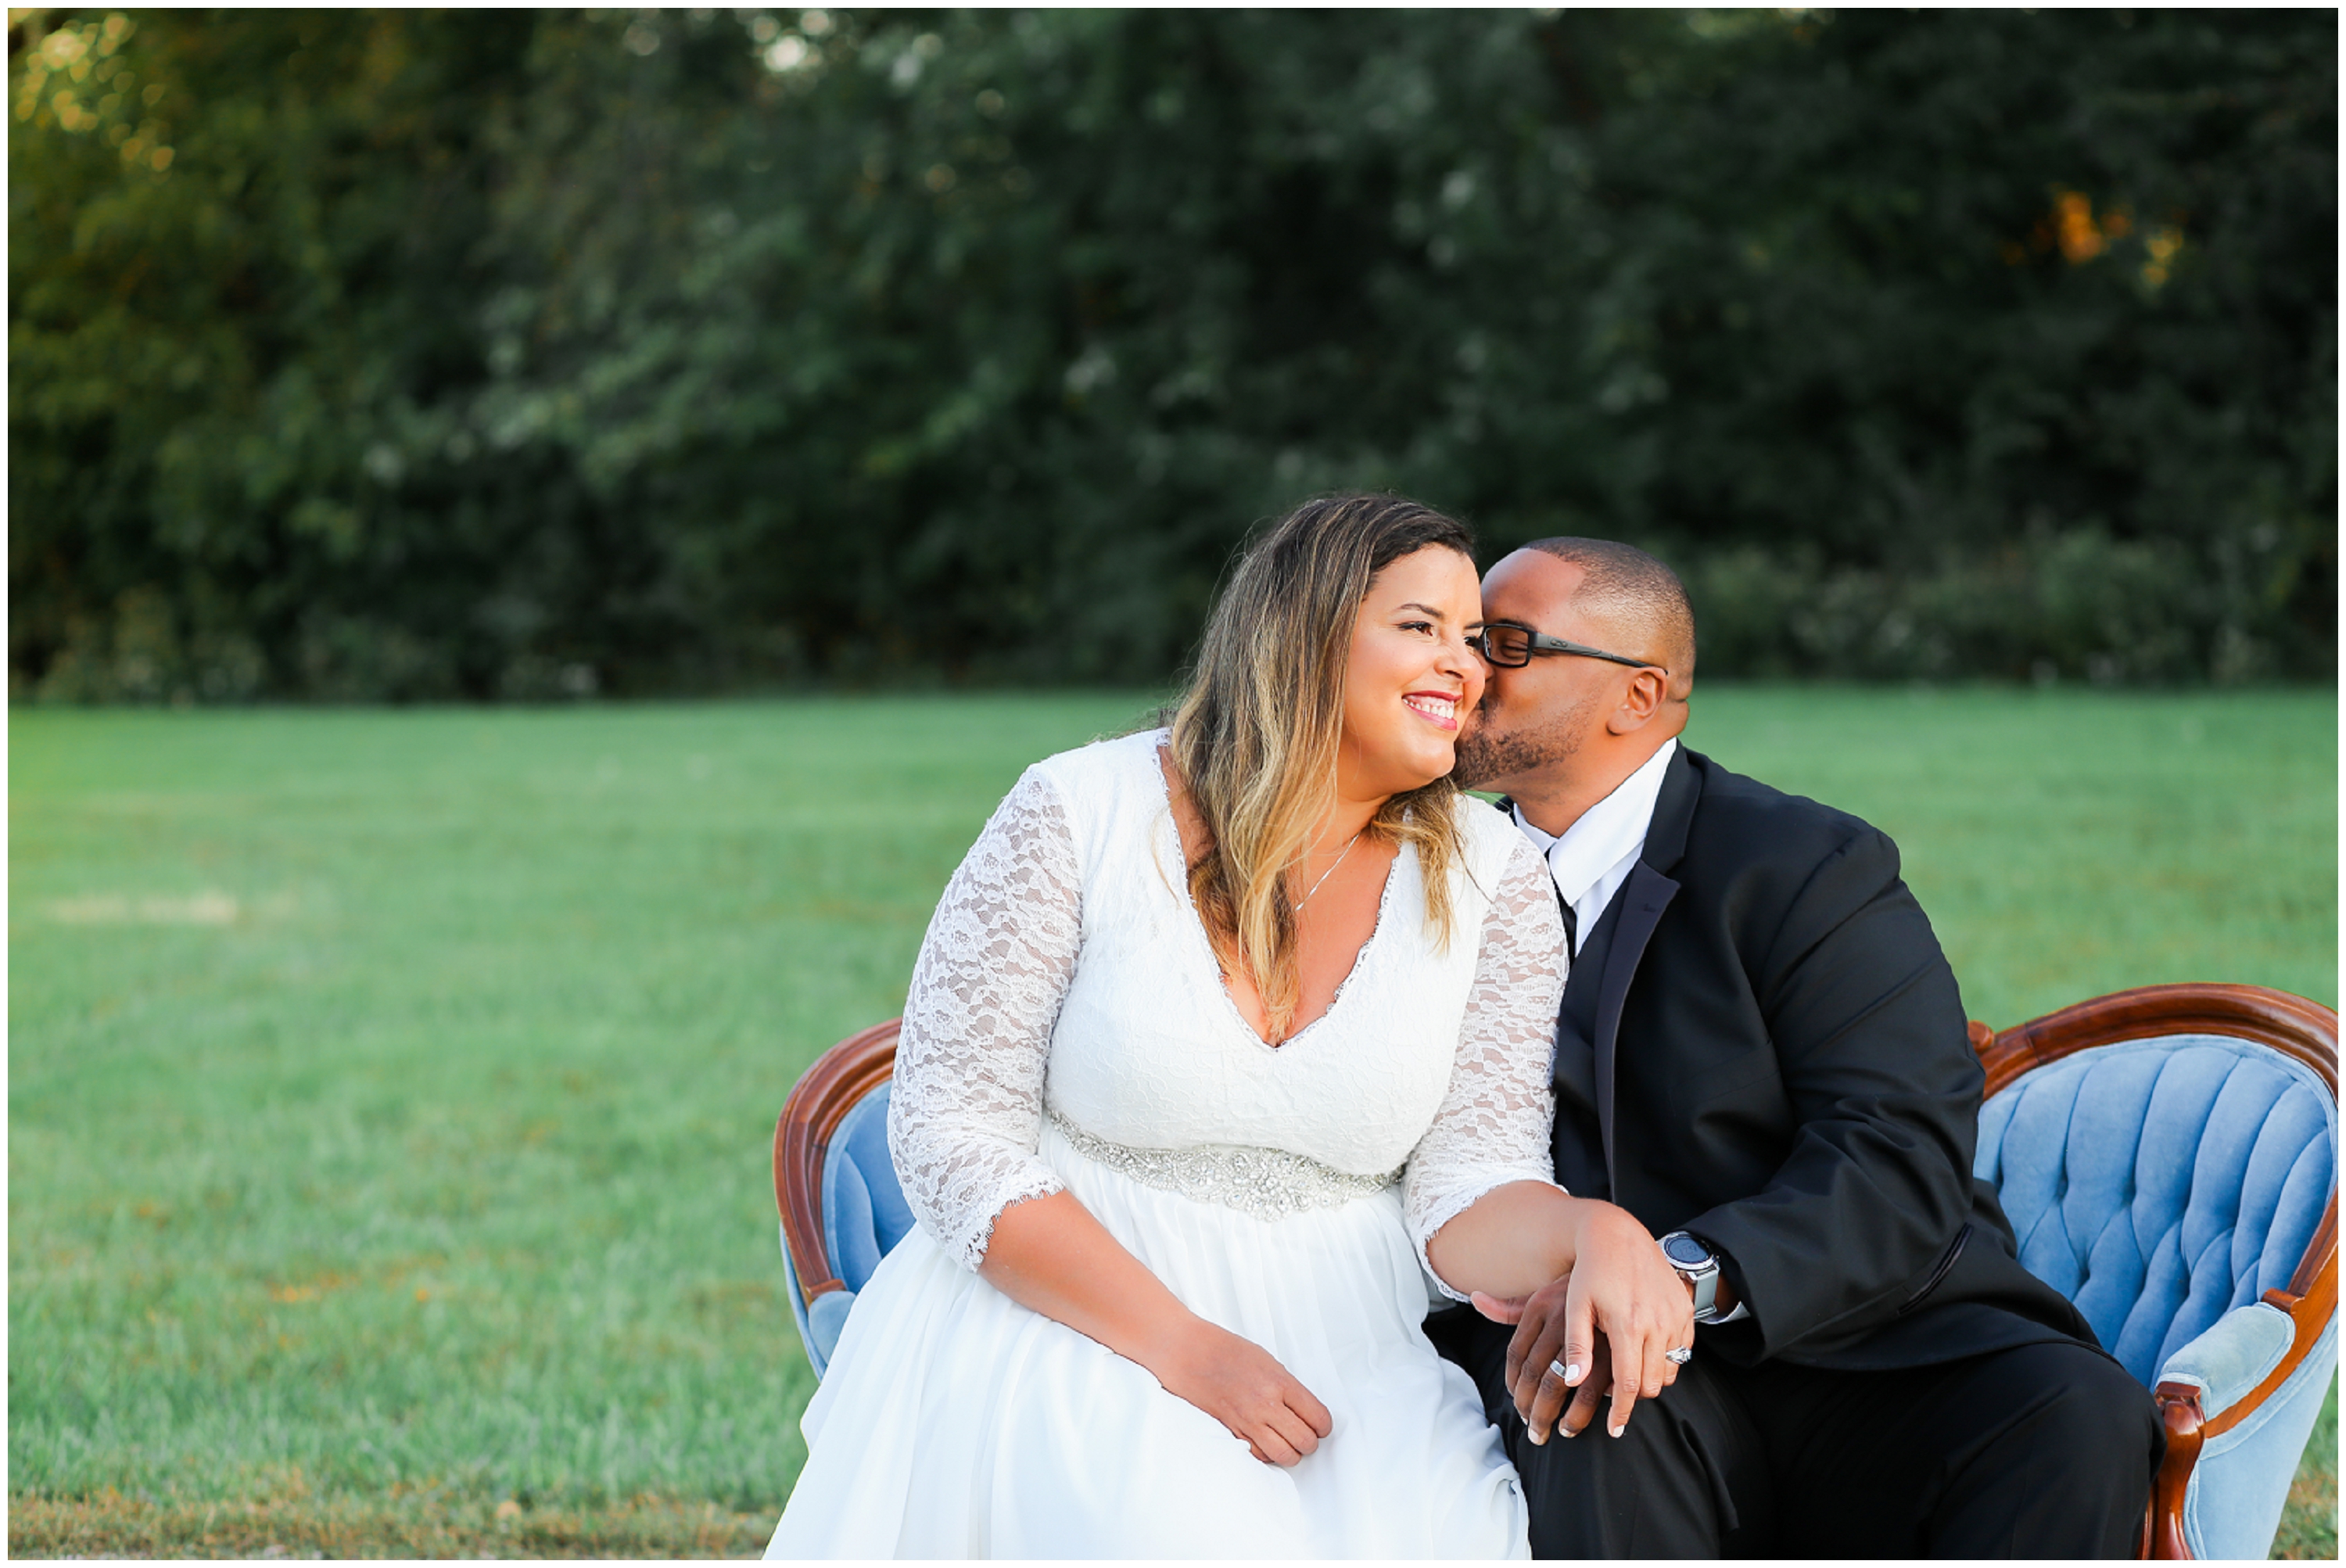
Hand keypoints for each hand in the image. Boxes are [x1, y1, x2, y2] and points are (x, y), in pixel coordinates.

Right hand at [1150, 1318, 1333, 1465]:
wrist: (1188, 1352)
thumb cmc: (1225, 1350)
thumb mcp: (1266, 1360)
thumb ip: (1287, 1386)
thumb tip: (1304, 1410)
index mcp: (1280, 1382)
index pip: (1318, 1417)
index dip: (1323, 1426)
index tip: (1319, 1425)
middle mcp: (1266, 1404)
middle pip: (1305, 1441)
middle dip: (1309, 1442)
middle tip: (1305, 1436)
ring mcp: (1247, 1420)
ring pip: (1284, 1455)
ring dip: (1290, 1453)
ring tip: (1287, 1443)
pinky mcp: (1231, 1431)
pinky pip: (1258, 1455)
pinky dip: (1266, 1454)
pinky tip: (1265, 1442)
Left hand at [1470, 1202, 1693, 1441]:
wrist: (1619, 1234)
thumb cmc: (1591, 1271)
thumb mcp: (1576, 1305)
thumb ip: (1577, 1345)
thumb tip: (1572, 1382)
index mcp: (1628, 1324)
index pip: (1631, 1384)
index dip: (1623, 1413)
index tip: (1615, 1430)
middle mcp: (1657, 1322)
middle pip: (1653, 1383)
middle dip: (1635, 1396)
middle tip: (1615, 1393)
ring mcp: (1675, 1315)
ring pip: (1670, 1370)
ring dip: (1650, 1377)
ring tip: (1627, 1369)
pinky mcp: (1685, 1309)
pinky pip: (1682, 1350)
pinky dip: (1666, 1358)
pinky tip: (1643, 1349)